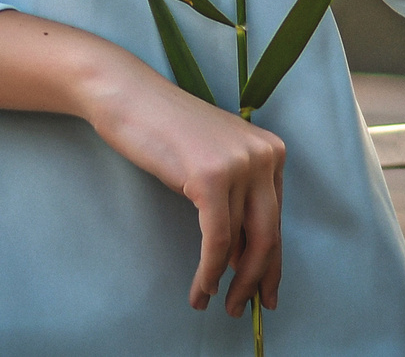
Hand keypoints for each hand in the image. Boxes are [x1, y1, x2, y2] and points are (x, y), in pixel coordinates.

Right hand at [77, 59, 284, 316]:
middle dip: (258, 279)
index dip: (271, 262)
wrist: (128, 96)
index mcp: (271, 151)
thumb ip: (235, 202)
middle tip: (245, 307)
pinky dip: (209, 270)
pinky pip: (217, 239)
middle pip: (270, 235)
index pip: (277, 219)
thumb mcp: (212, 164)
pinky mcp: (211, 177)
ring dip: (229, 281)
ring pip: (244, 242)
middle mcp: (265, 156)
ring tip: (216, 303)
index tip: (266, 291)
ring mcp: (240, 164)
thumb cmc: (163, 130)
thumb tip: (243, 258)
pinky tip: (201, 288)